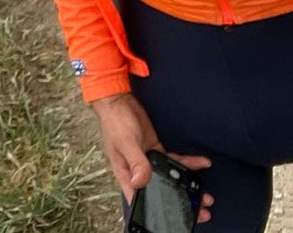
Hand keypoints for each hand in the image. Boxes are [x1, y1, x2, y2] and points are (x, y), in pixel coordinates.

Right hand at [91, 93, 213, 222]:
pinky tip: (202, 163)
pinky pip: (174, 161)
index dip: (153, 210)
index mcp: (125, 173)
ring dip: (187, 186)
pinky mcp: (156, 150)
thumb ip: (136, 162)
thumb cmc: (115, 122)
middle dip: (179, 201)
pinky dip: (188, 164)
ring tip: (205, 194)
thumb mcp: (125, 142)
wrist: (118, 101)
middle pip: (159, 191)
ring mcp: (148, 161)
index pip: (139, 198)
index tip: (173, 219)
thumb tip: (142, 182)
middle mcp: (137, 170)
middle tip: (199, 210)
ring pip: (169, 178)